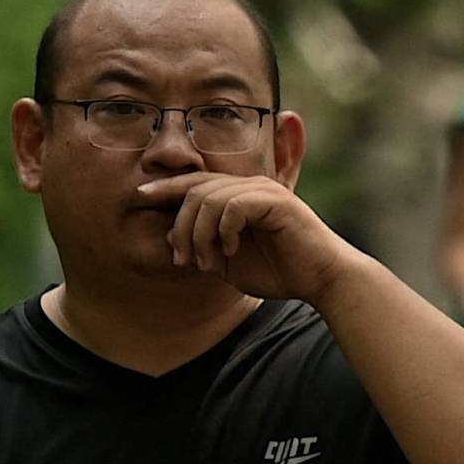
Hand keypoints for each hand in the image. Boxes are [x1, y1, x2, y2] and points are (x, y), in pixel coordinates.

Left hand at [139, 173, 364, 303]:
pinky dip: (223, 231)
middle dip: (180, 227)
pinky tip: (230, 251)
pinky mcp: (275, 201)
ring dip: (199, 234)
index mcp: (238, 195)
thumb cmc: (281, 272)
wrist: (322, 281)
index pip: (194, 182)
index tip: (142, 196)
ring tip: (206, 261)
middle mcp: (249, 185)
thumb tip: (175, 243)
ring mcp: (262, 190)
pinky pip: (232, 206)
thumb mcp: (230, 263)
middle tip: (182, 259)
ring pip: (209, 198)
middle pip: (195, 190)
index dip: (166, 187)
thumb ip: (205, 248)